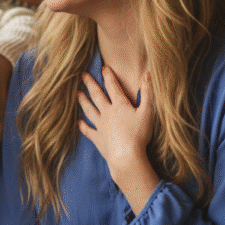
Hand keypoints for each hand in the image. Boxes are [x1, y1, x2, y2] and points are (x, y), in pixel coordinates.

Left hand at [78, 67, 159, 212]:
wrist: (126, 157)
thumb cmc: (139, 135)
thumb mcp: (147, 112)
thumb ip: (147, 93)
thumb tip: (147, 74)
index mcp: (119, 105)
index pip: (112, 86)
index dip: (108, 76)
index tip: (104, 67)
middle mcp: (107, 113)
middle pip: (96, 95)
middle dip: (90, 84)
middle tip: (82, 75)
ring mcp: (100, 126)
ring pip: (89, 110)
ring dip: (83, 101)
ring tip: (77, 93)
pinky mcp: (98, 138)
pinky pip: (88, 130)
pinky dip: (83, 126)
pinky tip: (78, 122)